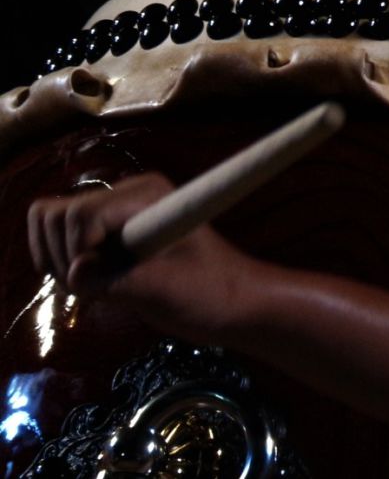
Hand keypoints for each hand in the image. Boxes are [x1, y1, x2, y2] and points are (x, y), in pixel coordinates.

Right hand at [26, 173, 252, 342]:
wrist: (230, 302)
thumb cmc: (208, 292)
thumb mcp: (165, 289)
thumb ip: (118, 280)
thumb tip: (72, 274)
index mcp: (147, 197)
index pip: (80, 213)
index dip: (76, 251)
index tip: (98, 281)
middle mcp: (126, 195)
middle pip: (55, 214)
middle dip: (61, 256)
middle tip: (91, 287)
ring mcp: (114, 213)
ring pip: (50, 223)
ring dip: (58, 261)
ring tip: (92, 286)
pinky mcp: (106, 234)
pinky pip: (58, 239)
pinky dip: (62, 265)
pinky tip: (90, 284)